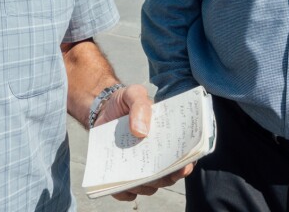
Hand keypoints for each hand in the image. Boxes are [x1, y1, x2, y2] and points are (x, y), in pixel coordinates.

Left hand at [93, 84, 194, 200]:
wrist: (101, 108)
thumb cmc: (124, 101)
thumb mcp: (133, 94)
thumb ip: (140, 106)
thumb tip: (141, 132)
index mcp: (167, 138)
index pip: (183, 155)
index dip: (186, 163)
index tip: (184, 166)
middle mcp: (157, 157)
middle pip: (167, 176)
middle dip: (164, 178)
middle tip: (155, 172)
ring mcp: (140, 167)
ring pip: (149, 187)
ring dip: (145, 186)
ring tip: (135, 178)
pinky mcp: (122, 174)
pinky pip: (126, 192)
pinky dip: (124, 193)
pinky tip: (120, 186)